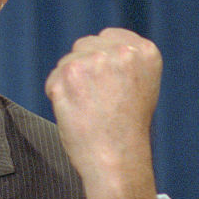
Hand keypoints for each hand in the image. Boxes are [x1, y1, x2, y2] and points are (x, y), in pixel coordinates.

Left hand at [45, 28, 161, 198]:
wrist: (117, 160)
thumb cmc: (126, 130)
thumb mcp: (141, 85)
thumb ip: (123, 60)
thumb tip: (95, 47)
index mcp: (145, 52)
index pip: (108, 38)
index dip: (103, 63)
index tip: (110, 87)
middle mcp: (121, 52)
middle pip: (85, 46)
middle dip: (85, 69)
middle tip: (98, 101)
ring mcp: (94, 61)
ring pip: (67, 62)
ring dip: (70, 83)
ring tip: (89, 108)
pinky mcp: (68, 74)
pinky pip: (53, 79)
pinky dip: (58, 96)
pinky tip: (75, 113)